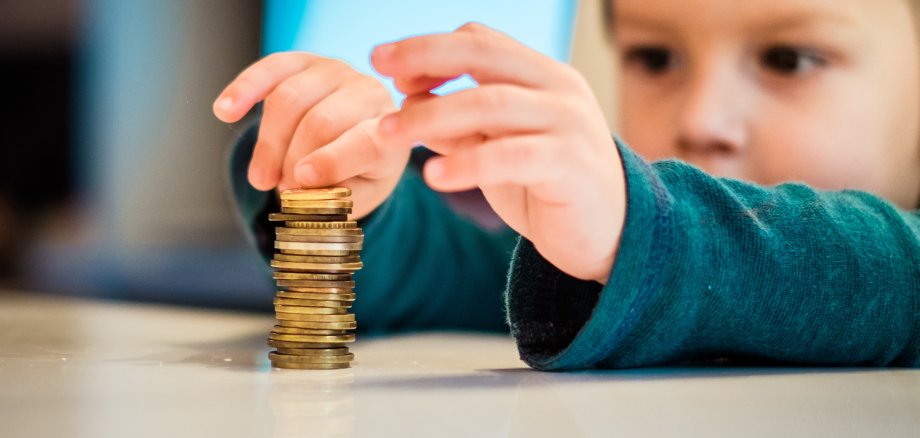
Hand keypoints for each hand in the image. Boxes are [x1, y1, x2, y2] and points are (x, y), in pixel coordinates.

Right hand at [213, 53, 408, 218]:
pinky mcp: (304, 62)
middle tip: (282, 191)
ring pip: (289, 101)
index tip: (300, 183)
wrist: (360, 134)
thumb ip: (339, 196)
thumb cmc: (360, 171)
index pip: (366, 142)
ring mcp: (336, 72)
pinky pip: (270, 69)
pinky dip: (244, 90)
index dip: (331, 162)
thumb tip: (303, 189)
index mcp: (390, 131)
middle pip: (320, 121)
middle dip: (292, 161)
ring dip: (268, 144)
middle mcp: (369, 93)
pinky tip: (223, 112)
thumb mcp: (361, 194)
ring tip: (263, 179)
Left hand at [371, 23, 626, 282]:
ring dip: (432, 116)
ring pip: (490, 103)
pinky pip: (511, 155)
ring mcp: (568, 123)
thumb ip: (459, 125)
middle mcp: (558, 89)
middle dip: (425, 57)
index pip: (481, 41)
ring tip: (390, 134)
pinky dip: (467, 163)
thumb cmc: (548, 188)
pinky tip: (433, 177)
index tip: (386, 65)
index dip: (430, 48)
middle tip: (378, 71)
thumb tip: (407, 100)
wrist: (609, 236)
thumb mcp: (496, 149)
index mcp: (541, 76)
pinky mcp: (571, 164)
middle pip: (483, 56)